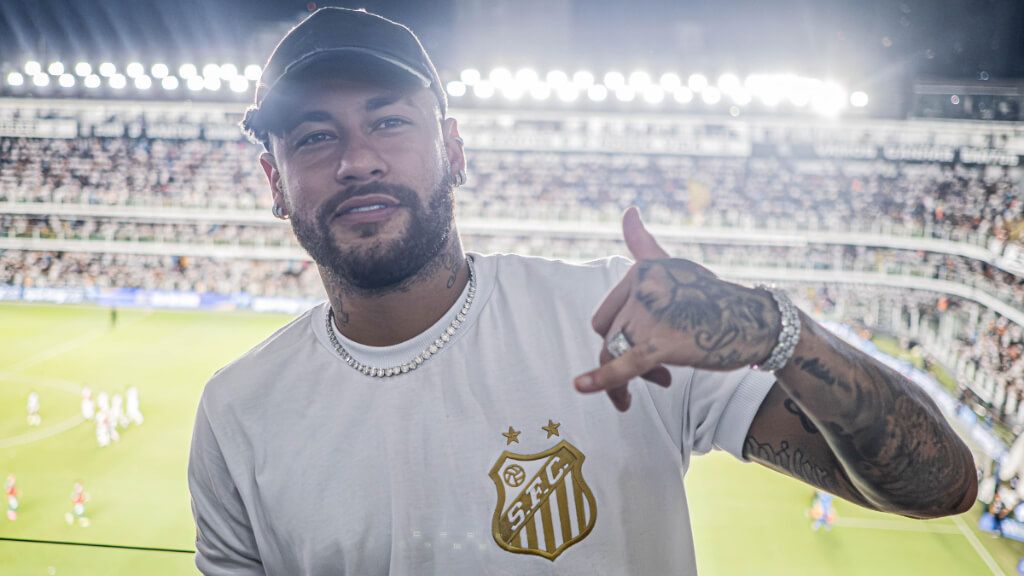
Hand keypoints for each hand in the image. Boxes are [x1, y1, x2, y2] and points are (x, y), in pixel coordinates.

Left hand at [574, 207, 780, 410]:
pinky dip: (602, 380)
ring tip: (662, 381)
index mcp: (639, 272)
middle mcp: (641, 289)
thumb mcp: (674, 266)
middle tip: (660, 374)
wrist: (754, 321)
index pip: (608, 315)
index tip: (648, 349)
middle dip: (624, 358)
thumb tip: (628, 210)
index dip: (621, 336)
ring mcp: (650, 315)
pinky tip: (580, 387)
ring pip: (612, 354)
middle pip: (608, 336)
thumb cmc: (712, 296)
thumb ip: (644, 244)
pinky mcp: (660, 343)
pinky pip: (622, 365)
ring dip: (626, 379)